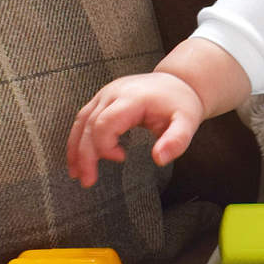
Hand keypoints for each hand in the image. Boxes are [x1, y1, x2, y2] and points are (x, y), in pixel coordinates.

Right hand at [67, 71, 205, 187]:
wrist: (179, 82)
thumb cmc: (181, 104)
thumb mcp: (187, 123)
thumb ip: (176, 141)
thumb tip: (159, 160)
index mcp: (133, 98)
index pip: (105, 123)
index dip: (105, 145)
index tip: (121, 158)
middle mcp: (114, 93)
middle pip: (89, 125)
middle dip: (85, 155)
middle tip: (87, 181)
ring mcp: (106, 94)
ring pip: (81, 121)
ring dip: (75, 149)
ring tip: (76, 174)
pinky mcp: (103, 98)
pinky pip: (83, 118)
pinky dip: (78, 139)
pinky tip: (79, 157)